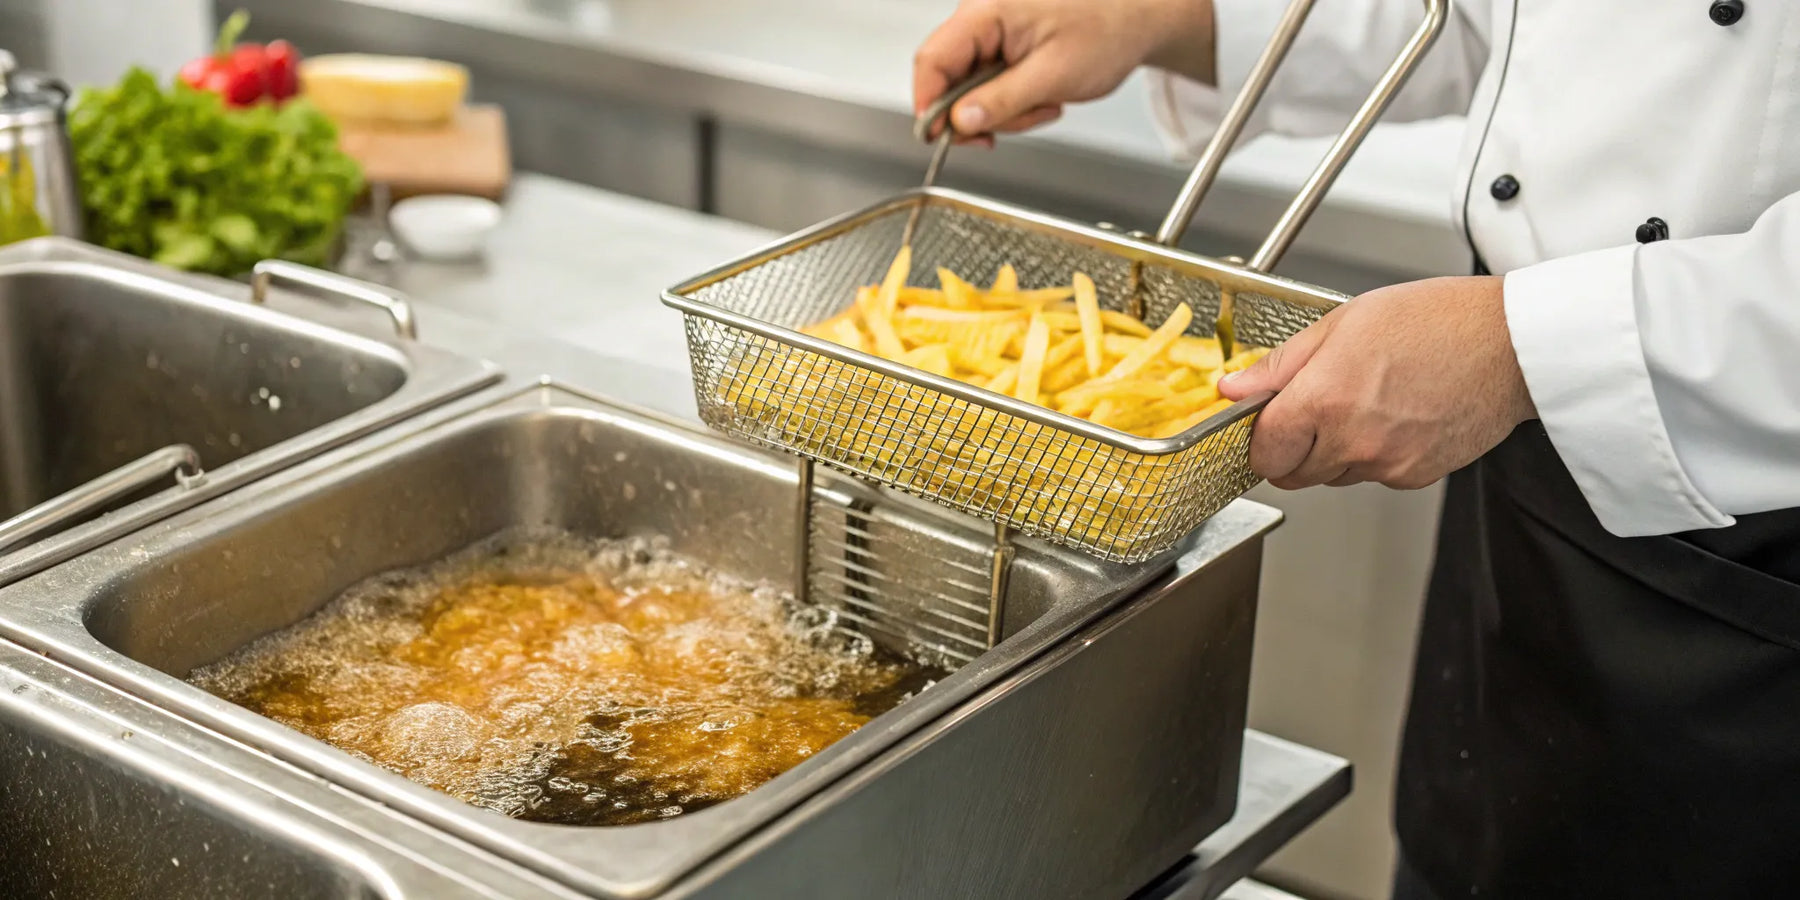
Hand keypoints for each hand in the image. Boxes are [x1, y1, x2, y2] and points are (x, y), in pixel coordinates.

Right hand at [913, 0, 1216, 145]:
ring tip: (1044, 101)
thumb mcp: (1052, 76)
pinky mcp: (1004, 44)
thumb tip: (960, 121)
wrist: (1138, 17)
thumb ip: (1001, 101)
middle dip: (980, 112)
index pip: (932, 61)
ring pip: (971, 87)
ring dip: (1005, 109)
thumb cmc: (1107, 29)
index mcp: (987, 11)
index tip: (938, 137)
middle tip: (1011, 125)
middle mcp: (983, 16)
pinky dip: (1015, 100)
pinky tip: (1043, 94)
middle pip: (949, 78)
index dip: (928, 104)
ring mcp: (993, 31)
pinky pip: (991, 83)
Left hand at [1217, 276, 1537, 490]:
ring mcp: (1385, 464)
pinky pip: (1375, 475)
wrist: (1509, 344)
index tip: (1268, 422)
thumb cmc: (1435, 321)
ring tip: (1367, 402)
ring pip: (1334, 476)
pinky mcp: (1415, 476)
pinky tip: (1395, 415)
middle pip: (1293, 474)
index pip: (1263, 453)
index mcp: (1324, 401)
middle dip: (1293, 448)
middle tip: (1316, 408)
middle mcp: (1352, 442)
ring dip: (1334, 452)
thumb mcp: (1342, 323)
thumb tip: (1235, 389)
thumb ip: (1280, 364)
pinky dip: (1375, 455)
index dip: (1260, 438)